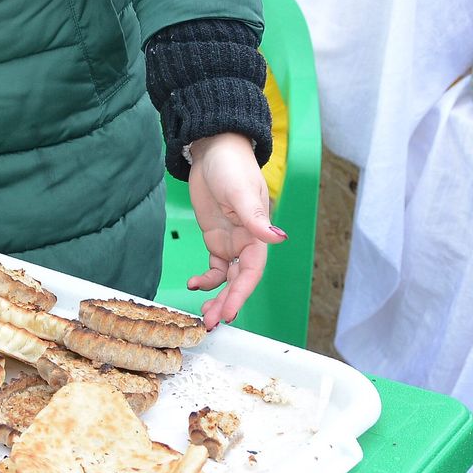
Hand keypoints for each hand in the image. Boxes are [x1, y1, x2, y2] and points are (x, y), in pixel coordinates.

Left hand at [184, 132, 282, 330]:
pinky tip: (193, 286)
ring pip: (226, 278)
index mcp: (257, 233)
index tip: (229, 312)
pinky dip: (205, 279)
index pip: (252, 271)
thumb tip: (279, 238)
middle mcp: (247, 242)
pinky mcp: (215, 238)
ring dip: (217, 297)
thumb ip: (256, 218)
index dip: (241, 293)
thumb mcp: (242, 192)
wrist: (213, 149)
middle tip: (211, 323)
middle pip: (238, 280)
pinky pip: (213, 267)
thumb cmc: (232, 167)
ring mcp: (231, 242)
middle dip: (227, 302)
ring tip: (204, 316)